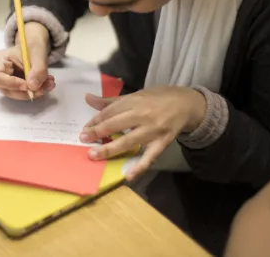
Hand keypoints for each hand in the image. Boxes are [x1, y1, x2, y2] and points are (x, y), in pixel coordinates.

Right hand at [0, 22, 54, 99]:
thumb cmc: (32, 46)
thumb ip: (38, 69)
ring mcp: (3, 82)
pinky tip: (46, 83)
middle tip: (47, 85)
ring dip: (34, 91)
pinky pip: (21, 93)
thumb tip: (32, 86)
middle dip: (28, 90)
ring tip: (50, 82)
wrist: (33, 47)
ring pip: (16, 94)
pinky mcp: (11, 87)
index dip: (11, 84)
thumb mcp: (38, 53)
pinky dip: (34, 91)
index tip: (28, 86)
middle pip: (7, 89)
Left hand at [80, 87, 205, 180]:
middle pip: (115, 124)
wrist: (187, 104)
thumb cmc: (158, 98)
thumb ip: (111, 100)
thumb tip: (88, 98)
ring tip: (94, 155)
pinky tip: (128, 176)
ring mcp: (152, 130)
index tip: (85, 128)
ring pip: (128, 141)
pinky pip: (149, 156)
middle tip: (82, 139)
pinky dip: (139, 167)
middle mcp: (142, 115)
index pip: (110, 111)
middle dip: (97, 132)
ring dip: (110, 149)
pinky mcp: (162, 143)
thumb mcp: (135, 95)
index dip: (95, 120)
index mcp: (134, 101)